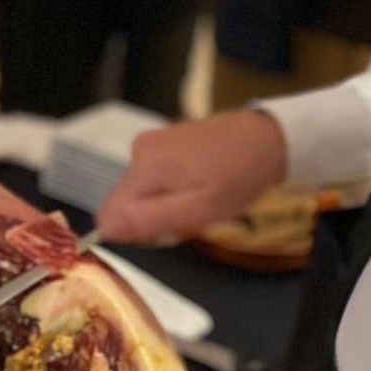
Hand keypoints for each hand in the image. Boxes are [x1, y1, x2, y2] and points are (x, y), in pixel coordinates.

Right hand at [97, 111, 287, 244]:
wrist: (266, 139)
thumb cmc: (237, 178)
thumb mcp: (196, 211)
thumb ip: (146, 220)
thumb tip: (103, 229)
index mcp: (143, 167)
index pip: (109, 214)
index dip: (136, 231)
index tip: (167, 230)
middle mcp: (138, 151)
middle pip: (125, 203)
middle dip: (153, 218)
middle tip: (189, 217)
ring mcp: (150, 142)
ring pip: (140, 193)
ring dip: (165, 205)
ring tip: (198, 201)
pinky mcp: (163, 141)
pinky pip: (154, 178)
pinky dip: (173, 189)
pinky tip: (199, 186)